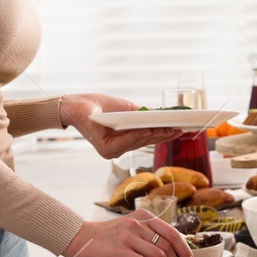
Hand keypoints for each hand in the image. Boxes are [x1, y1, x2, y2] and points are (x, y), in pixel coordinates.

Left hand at [59, 93, 182, 158]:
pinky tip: (149, 130)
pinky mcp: (105, 149)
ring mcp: (112, 151)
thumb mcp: (125, 109)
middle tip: (179, 130)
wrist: (77, 105)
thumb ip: (141, 115)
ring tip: (168, 128)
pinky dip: (138, 136)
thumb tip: (161, 116)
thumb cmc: (98, 106)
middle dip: (163, 136)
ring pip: (137, 142)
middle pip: (145, 142)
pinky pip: (126, 141)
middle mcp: (118, 149)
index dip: (163, 134)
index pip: (147, 138)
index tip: (179, 130)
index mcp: (123, 140)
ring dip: (154, 135)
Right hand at [62, 209, 194, 256]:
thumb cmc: (107, 237)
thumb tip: (172, 253)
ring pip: (159, 256)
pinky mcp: (120, 252)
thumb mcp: (131, 228)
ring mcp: (129, 237)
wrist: (82, 239)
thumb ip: (149, 235)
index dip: (185, 249)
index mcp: (144, 217)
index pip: (172, 233)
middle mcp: (139, 225)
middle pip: (168, 246)